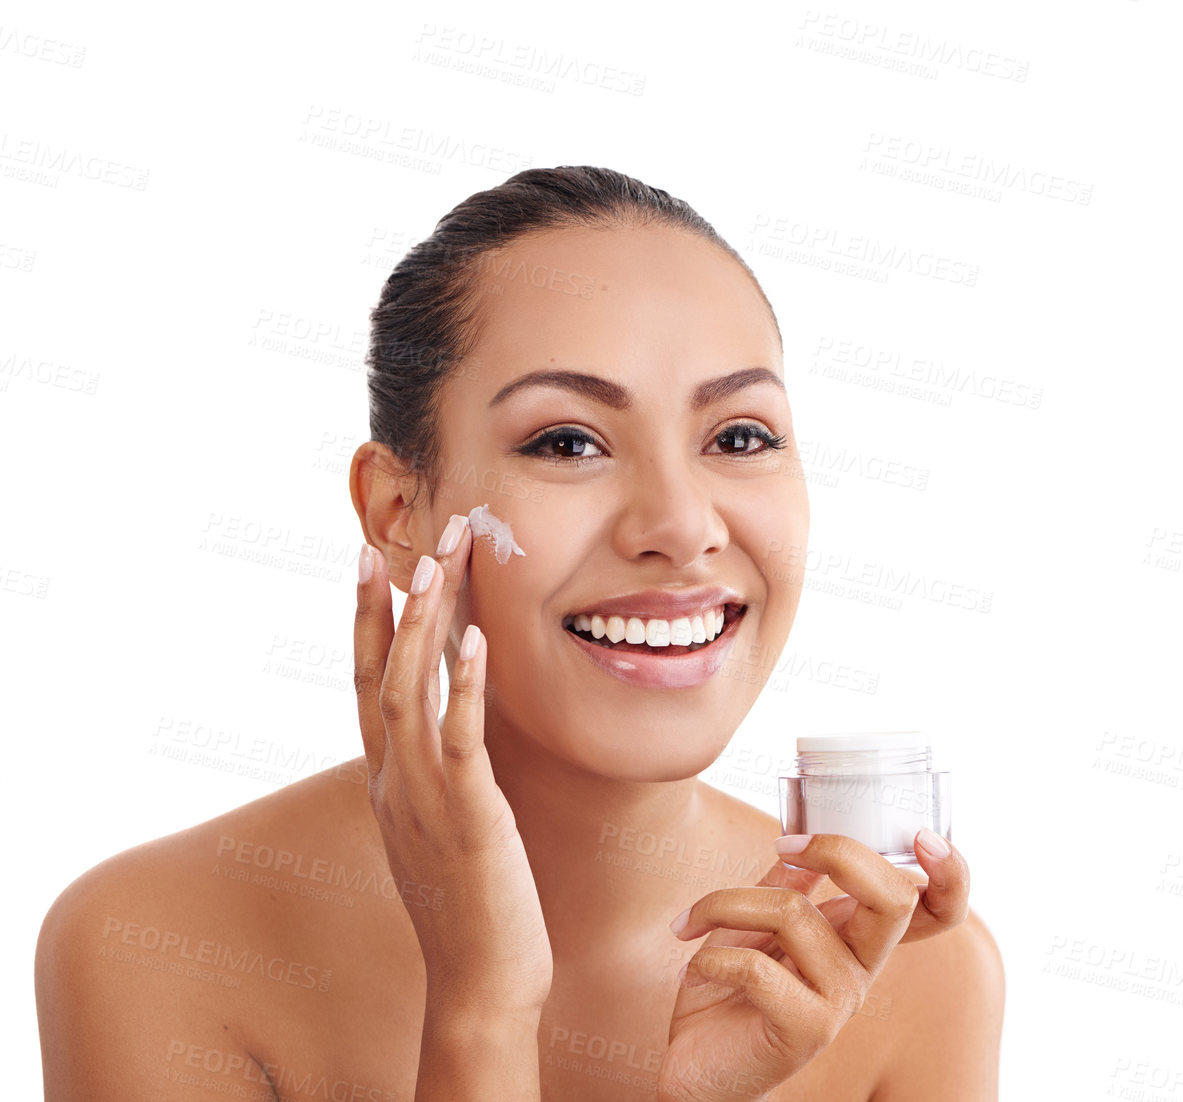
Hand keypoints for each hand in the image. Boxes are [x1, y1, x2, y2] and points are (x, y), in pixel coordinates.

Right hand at [353, 514, 552, 1022]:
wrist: (480, 981)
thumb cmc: (470, 898)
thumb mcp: (440, 820)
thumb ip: (438, 767)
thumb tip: (454, 711)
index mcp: (388, 779)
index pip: (367, 682)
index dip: (366, 620)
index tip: (370, 559)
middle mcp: (395, 780)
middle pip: (383, 672)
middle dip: (397, 601)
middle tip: (417, 537)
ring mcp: (426, 798)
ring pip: (410, 693)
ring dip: (422, 624)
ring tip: (439, 565)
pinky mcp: (470, 817)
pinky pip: (462, 740)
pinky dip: (467, 686)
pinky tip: (480, 640)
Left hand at [658, 832, 953, 1101]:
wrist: (697, 1068)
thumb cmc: (725, 991)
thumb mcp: (753, 924)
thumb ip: (783, 885)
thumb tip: (805, 842)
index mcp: (856, 938)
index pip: (935, 911)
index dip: (950, 875)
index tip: (924, 837)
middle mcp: (861, 968)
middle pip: (892, 898)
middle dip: (841, 852)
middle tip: (783, 845)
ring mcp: (840, 1001)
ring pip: (793, 911)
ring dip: (726, 904)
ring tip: (691, 924)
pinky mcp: (807, 1031)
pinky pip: (757, 966)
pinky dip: (711, 956)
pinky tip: (694, 969)